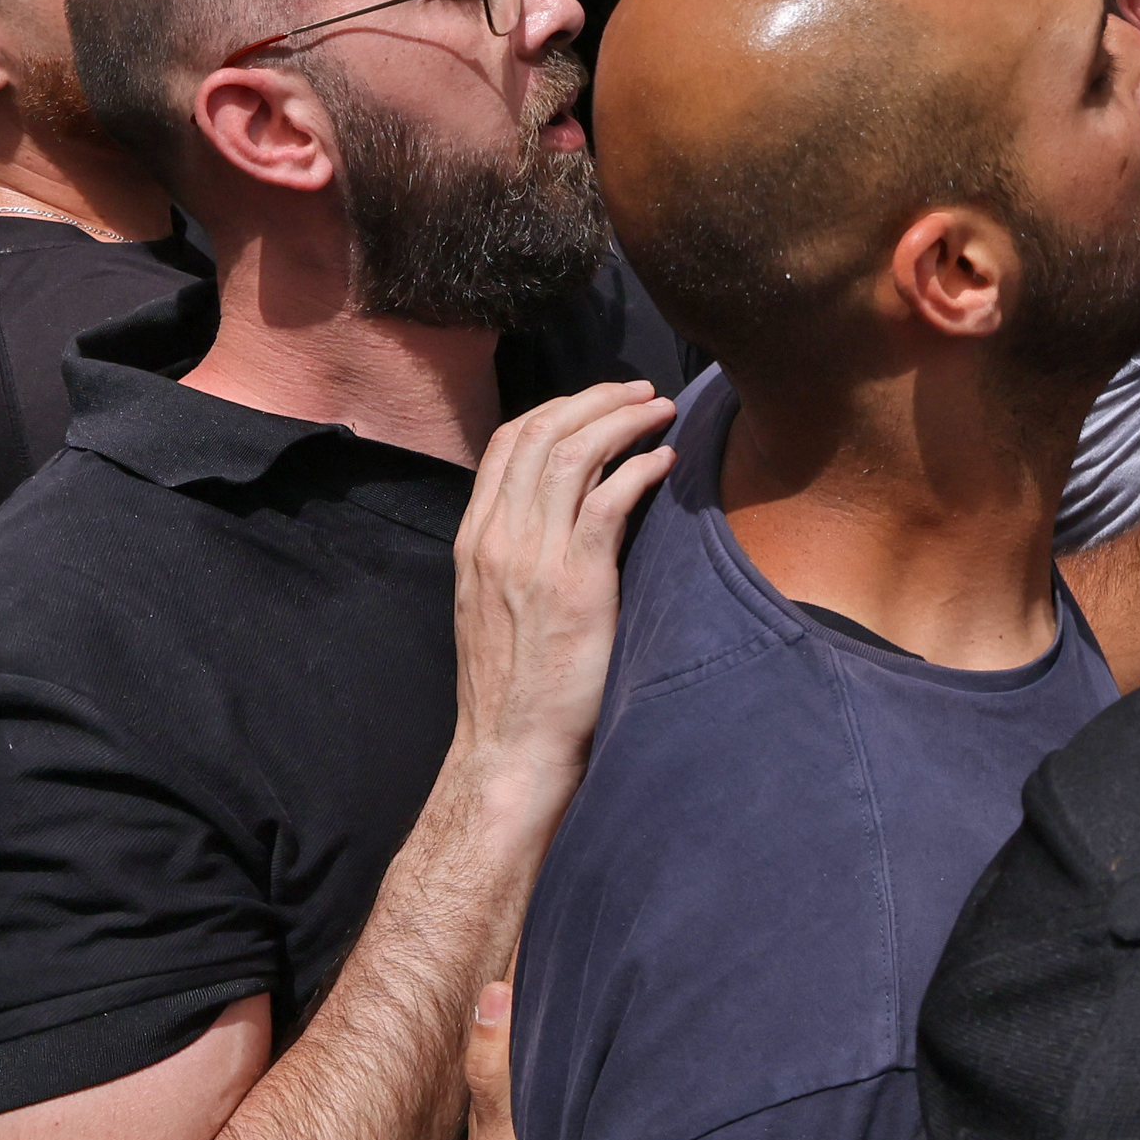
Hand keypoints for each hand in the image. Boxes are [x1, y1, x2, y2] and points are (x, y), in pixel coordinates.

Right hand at [455, 383, 670, 787]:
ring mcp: (534, 561)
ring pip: (574, 455)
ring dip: (623, 421)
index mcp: (474, 541)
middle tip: (639, 390)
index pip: (505, 444)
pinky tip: (665, 461)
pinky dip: (639, 469)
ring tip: (659, 411)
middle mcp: (498, 540)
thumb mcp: (494, 604)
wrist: (511, 749)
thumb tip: (563, 513)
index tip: (596, 401)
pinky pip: (607, 502)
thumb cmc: (514, 686)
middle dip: (595, 399)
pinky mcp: (577, 586)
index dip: (555, 408)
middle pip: (541, 434)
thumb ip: (516, 554)